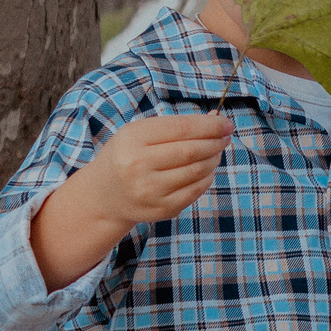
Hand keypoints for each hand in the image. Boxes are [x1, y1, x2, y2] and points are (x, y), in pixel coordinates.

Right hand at [78, 113, 232, 225]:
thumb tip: (216, 121)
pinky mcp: (162, 209)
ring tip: (216, 151)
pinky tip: (206, 170)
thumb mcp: (139, 133)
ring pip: (197, 171)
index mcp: (133, 139)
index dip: (210, 126)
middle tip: (225, 137)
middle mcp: (139, 165)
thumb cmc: (127, 156)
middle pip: (192, 151)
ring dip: (213, 159)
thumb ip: (174, 126)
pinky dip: (207, 178)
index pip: (182, 129)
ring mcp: (150, 191)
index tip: (226, 123)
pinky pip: (195, 190)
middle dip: (215, 142)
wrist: (104, 195)